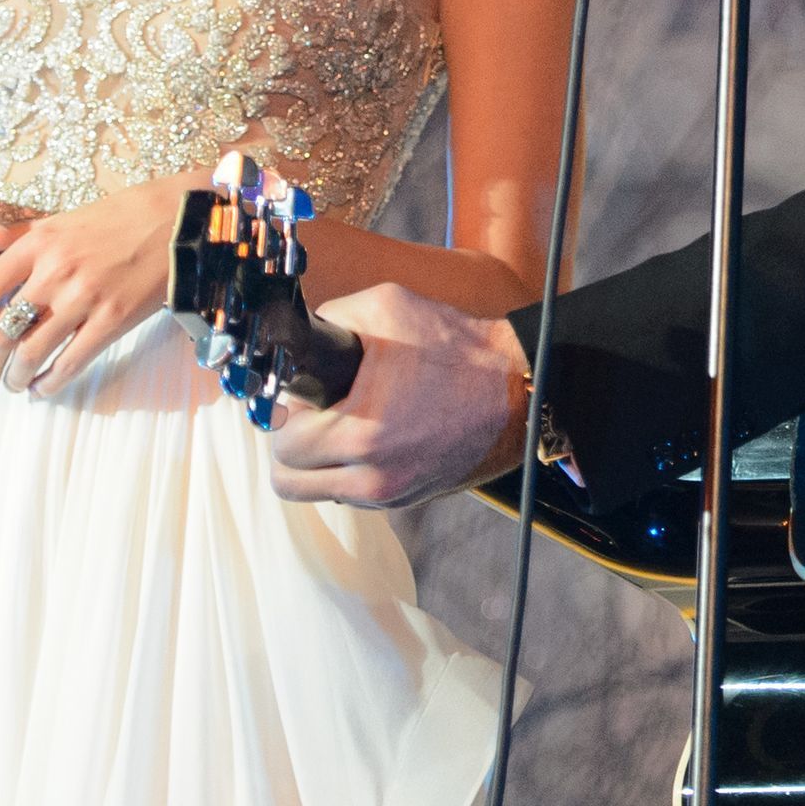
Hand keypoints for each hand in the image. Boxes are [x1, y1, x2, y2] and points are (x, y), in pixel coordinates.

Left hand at [0, 174, 191, 396]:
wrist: (181, 218)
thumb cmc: (120, 217)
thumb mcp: (61, 219)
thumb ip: (18, 238)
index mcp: (37, 244)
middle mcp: (55, 271)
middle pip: (0, 332)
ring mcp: (86, 297)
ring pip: (32, 352)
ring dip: (16, 377)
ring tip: (14, 384)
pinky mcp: (115, 319)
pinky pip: (72, 361)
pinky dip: (51, 381)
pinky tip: (44, 388)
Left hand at [267, 282, 535, 509]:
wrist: (521, 388)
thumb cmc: (458, 348)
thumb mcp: (386, 307)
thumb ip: (330, 318)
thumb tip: (301, 336)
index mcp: (362, 434)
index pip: (283, 446)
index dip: (289, 414)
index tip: (307, 396)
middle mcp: (374, 477)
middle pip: (290, 483)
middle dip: (296, 445)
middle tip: (318, 415)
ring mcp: (393, 494)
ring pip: (322, 492)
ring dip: (322, 463)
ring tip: (348, 425)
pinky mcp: (410, 499)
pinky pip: (357, 494)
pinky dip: (355, 470)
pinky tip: (379, 436)